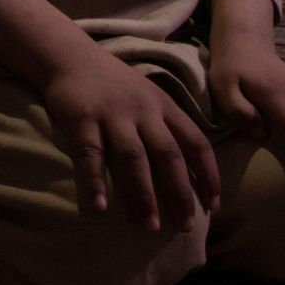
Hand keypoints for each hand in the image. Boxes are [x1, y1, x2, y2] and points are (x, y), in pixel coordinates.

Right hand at [42, 49, 221, 233]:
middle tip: (186, 226)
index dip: (208, 174)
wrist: (70, 57)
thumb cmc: (114, 83)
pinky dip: (95, 183)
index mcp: (163, 105)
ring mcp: (112, 114)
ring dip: (144, 194)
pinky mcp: (83, 118)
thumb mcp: (148, 96)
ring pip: (134, 157)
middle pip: (168, 154)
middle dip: (180, 193)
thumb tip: (190, 168)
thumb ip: (167, 124)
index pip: (195, 142)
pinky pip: (91, 155)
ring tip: (150, 227)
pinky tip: (100, 208)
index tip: (213, 205)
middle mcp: (142, 109)